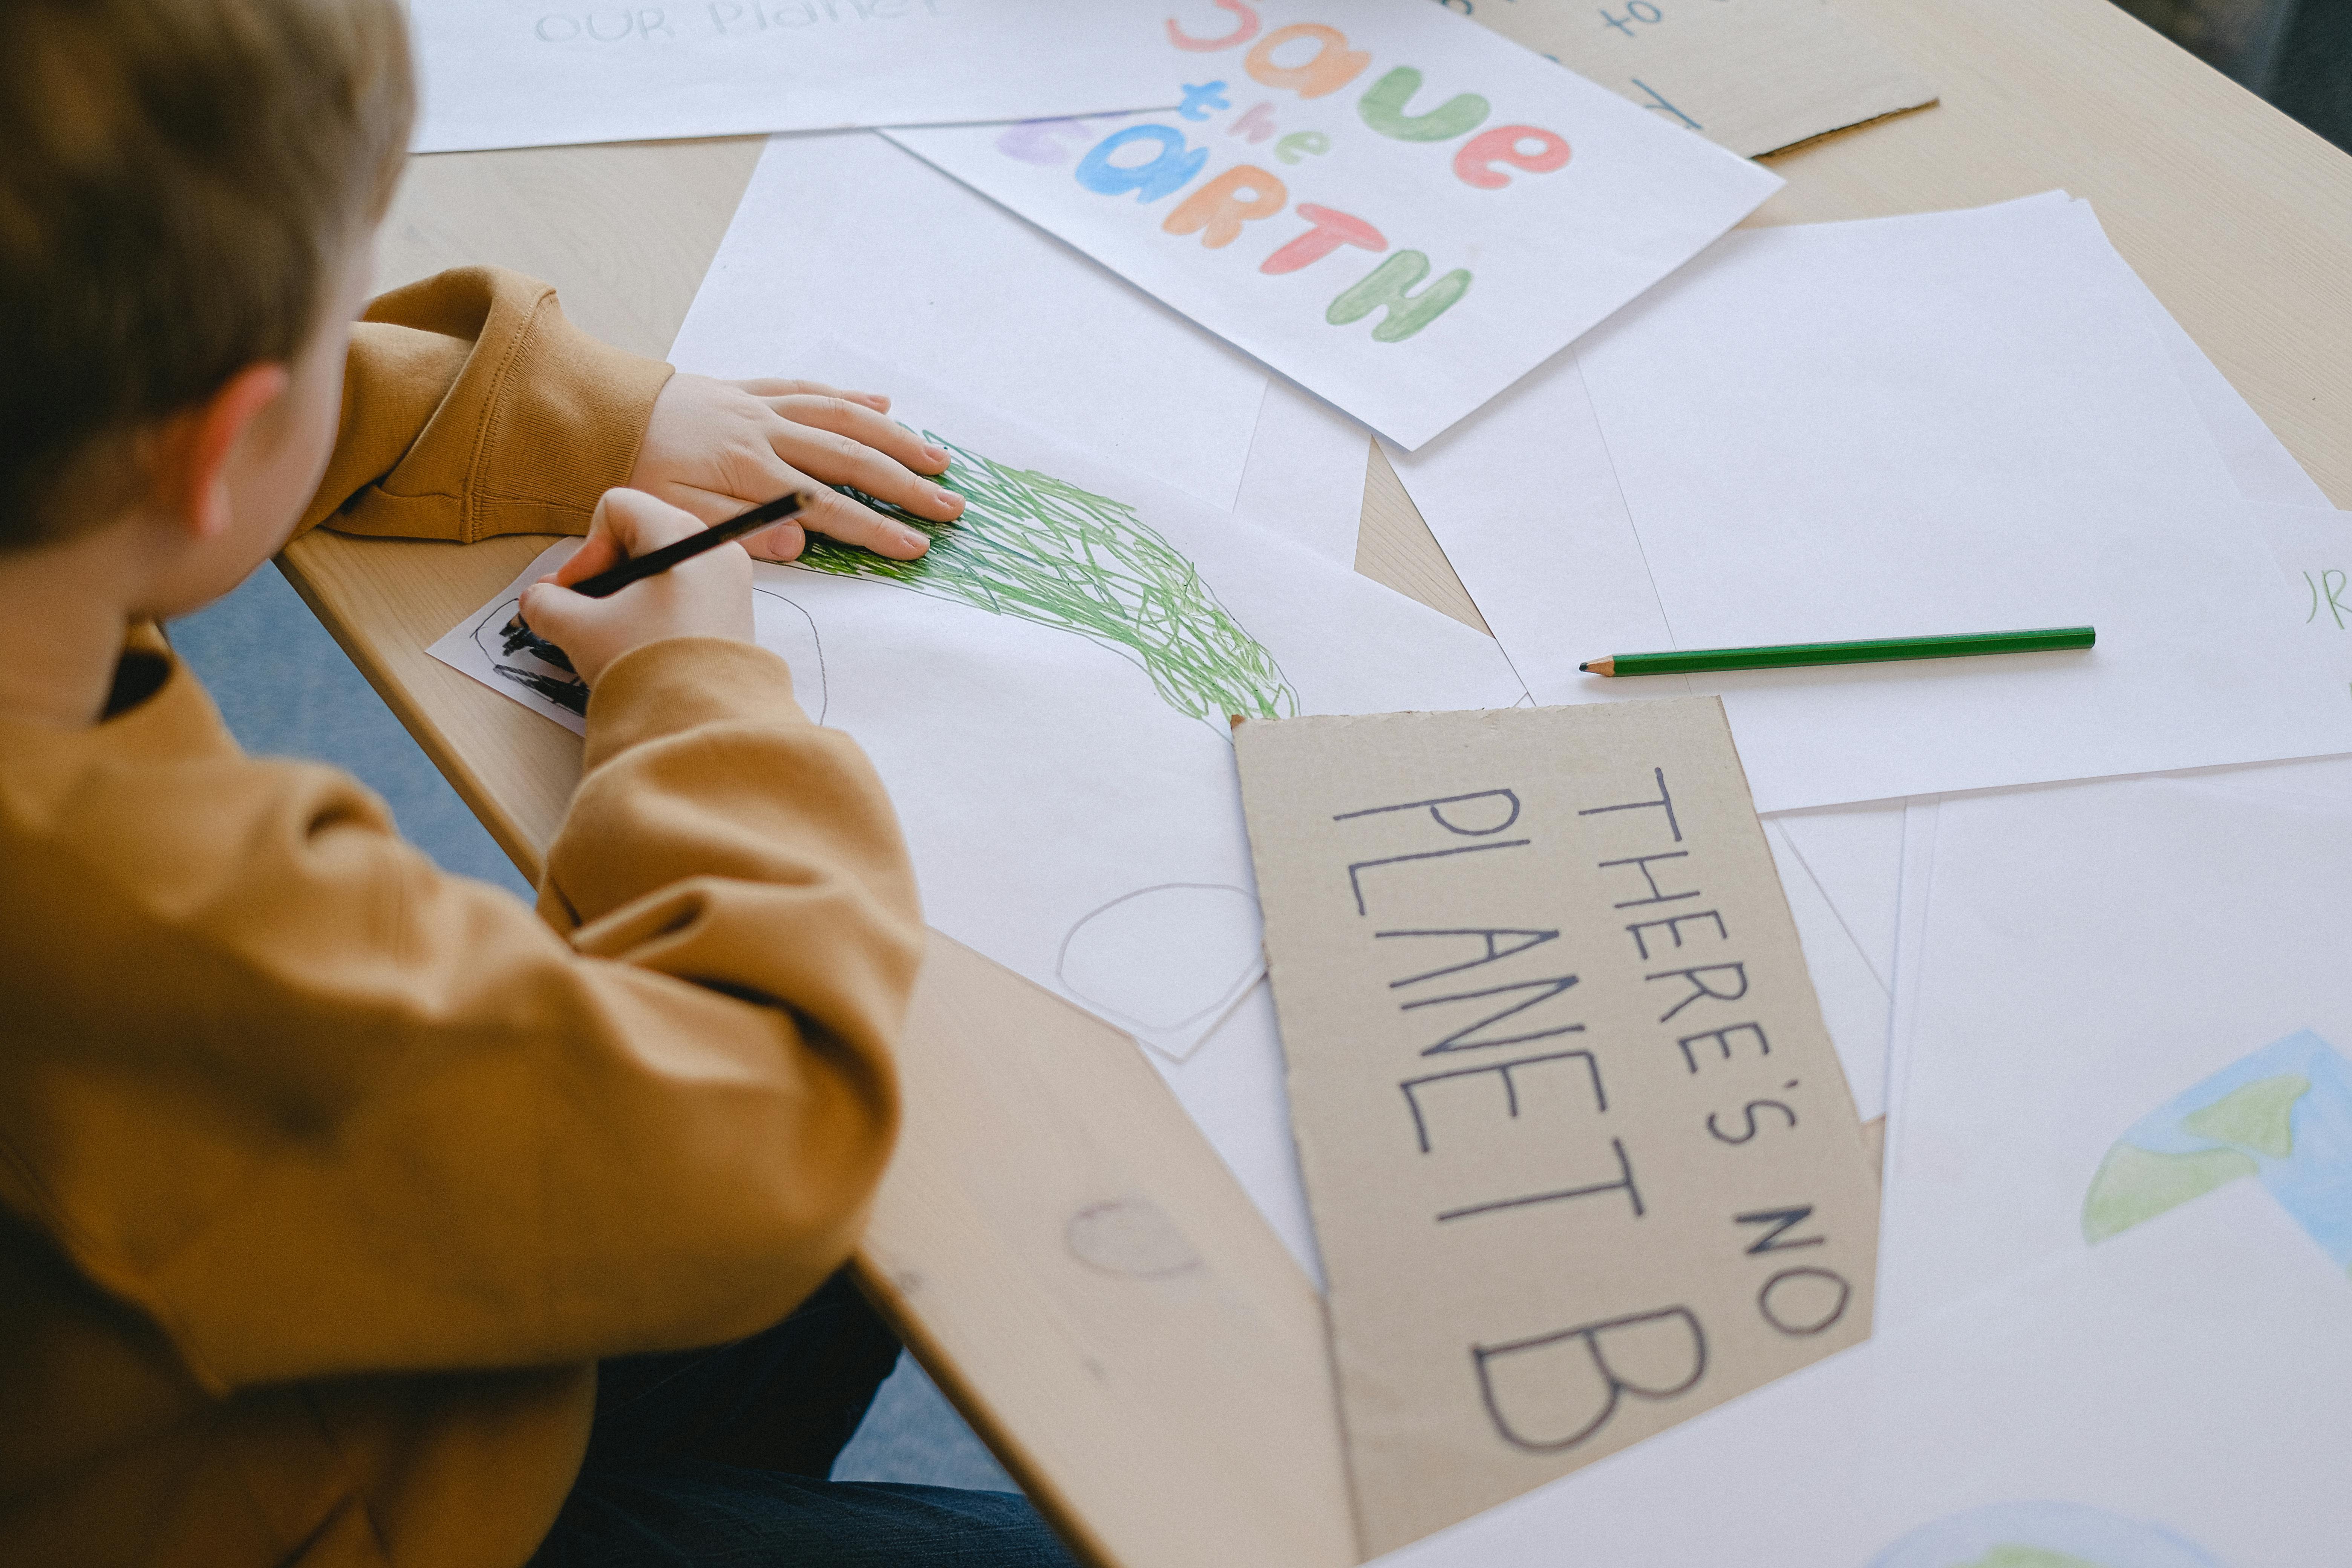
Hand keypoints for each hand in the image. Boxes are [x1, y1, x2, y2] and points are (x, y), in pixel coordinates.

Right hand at [519, 489, 752, 686]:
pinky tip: (641, 645)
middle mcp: (716, 550)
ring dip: (627, 596)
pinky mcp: (735, 614)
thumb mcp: (578, 629)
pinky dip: (655, 611)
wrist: (705, 724)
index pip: (618, 507)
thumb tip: (538, 598)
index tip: (581, 593)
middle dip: (605, 572)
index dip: (587, 548)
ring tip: (611, 635)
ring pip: (661, 568)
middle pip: (640, 535)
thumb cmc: (645, 665)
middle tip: (586, 614)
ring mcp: (731, 582)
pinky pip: (685, 594)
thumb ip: (545, 603)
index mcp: (682, 535)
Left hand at [627, 373, 964, 563]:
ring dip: (895, 436)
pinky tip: (884, 401)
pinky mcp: (749, 389)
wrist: (592, 417)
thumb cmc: (631, 474)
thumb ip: (739, 533)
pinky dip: (850, 395)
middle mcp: (764, 432)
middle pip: (851, 458)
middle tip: (950, 507)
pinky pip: (809, 387)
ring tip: (936, 458)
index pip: (828, 506)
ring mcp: (760, 406)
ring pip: (842, 416)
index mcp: (748, 471)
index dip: (876, 529)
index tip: (915, 548)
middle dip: (906, 485)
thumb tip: (800, 546)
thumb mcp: (674, 518)